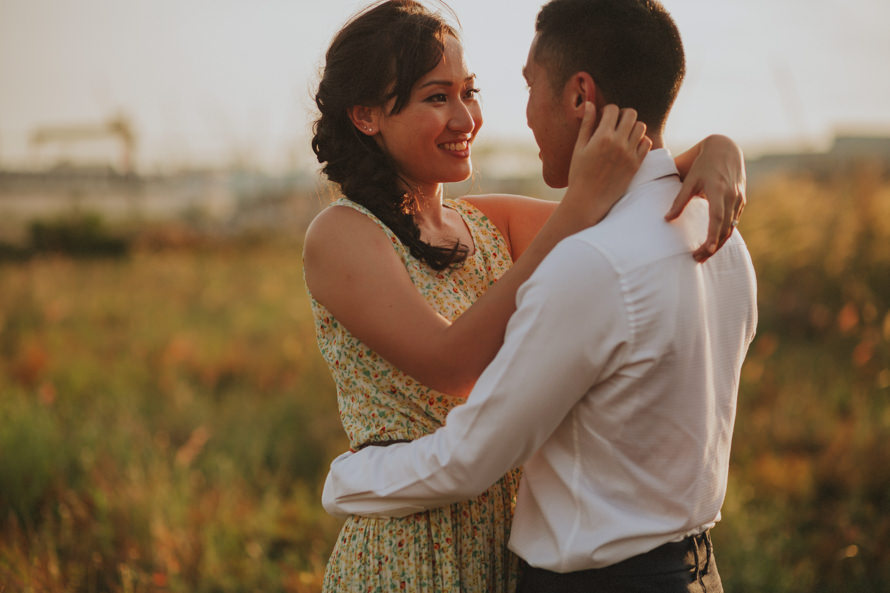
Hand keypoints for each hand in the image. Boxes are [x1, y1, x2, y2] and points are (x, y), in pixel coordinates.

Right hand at [565, 103, 651, 224]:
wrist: (588, 200)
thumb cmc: (579, 174)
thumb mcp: (579, 148)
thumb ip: (587, 125)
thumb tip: (590, 104)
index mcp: (602, 137)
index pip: (613, 109)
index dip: (607, 110)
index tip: (603, 117)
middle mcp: (618, 143)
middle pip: (631, 114)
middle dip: (623, 114)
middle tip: (615, 123)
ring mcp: (629, 154)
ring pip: (641, 127)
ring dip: (633, 126)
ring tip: (623, 134)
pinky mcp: (636, 164)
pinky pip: (647, 143)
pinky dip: (640, 140)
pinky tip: (630, 145)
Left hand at [665, 135, 745, 261]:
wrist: (725, 148)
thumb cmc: (702, 164)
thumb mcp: (689, 180)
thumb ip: (679, 200)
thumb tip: (666, 219)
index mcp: (718, 191)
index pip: (717, 219)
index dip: (712, 236)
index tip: (706, 251)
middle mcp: (732, 197)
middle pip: (725, 229)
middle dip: (712, 246)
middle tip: (697, 259)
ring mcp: (739, 199)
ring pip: (731, 227)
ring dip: (718, 243)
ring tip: (703, 254)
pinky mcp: (741, 200)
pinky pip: (734, 221)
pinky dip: (724, 233)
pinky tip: (713, 241)